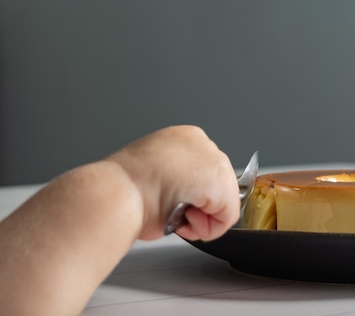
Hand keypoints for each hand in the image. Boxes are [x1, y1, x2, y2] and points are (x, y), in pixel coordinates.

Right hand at [106, 125, 239, 240]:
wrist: (117, 194)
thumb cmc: (124, 191)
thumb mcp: (155, 177)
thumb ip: (178, 180)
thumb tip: (191, 198)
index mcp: (182, 138)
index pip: (203, 173)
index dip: (190, 195)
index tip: (168, 198)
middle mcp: (200, 142)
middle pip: (219, 186)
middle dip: (199, 206)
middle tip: (170, 207)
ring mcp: (212, 158)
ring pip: (224, 201)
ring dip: (202, 217)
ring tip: (174, 211)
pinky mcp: (219, 181)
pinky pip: (227, 216)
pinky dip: (207, 227)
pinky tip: (183, 217)